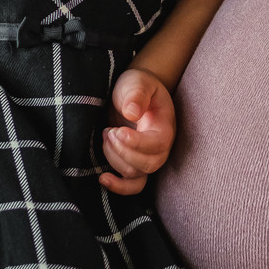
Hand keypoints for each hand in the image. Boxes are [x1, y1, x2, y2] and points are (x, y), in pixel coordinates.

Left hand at [99, 68, 175, 194]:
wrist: (133, 94)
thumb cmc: (137, 86)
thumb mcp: (138, 83)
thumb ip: (136, 94)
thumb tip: (132, 113)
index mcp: (165, 127)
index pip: (157, 144)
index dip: (137, 143)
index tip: (117, 131)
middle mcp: (160, 148)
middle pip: (147, 164)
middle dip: (123, 152)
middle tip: (109, 131)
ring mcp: (147, 159)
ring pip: (135, 174)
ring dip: (114, 158)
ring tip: (106, 135)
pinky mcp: (134, 165)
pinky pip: (132, 186)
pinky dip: (118, 186)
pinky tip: (103, 178)